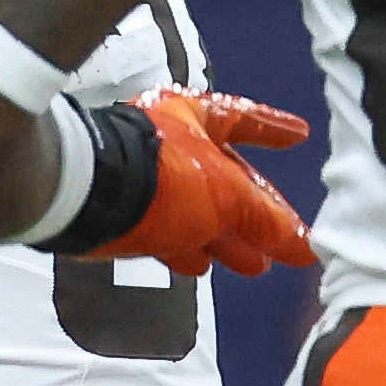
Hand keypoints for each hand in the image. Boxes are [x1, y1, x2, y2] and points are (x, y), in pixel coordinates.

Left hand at [63, 89, 315, 276]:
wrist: (82, 197)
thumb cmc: (159, 177)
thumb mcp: (228, 196)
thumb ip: (265, 220)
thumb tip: (304, 244)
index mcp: (193, 118)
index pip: (244, 118)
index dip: (273, 128)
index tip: (298, 134)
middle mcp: (167, 142)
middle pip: (223, 176)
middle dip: (255, 211)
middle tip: (284, 237)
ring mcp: (143, 179)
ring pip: (196, 209)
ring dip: (226, 238)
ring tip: (254, 265)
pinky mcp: (121, 213)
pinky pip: (165, 230)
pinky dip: (187, 247)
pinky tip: (200, 267)